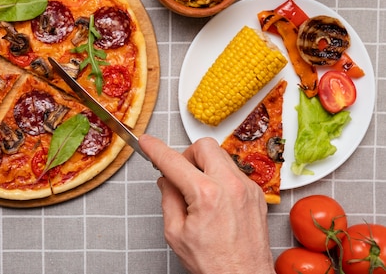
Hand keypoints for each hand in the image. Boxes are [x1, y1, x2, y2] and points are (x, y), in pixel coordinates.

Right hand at [139, 135, 274, 273]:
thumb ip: (169, 199)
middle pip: (204, 146)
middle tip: (180, 174)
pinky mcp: (257, 194)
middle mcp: (231, 186)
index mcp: (207, 195)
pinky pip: (234, 172)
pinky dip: (220, 177)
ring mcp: (247, 188)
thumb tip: (167, 180)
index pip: (173, 161)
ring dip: (205, 165)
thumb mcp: (175, 233)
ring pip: (221, 156)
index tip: (146, 142)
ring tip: (198, 191)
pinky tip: (215, 199)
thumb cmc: (214, 264)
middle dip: (187, 154)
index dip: (155, 149)